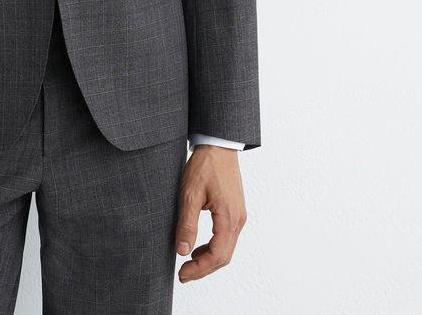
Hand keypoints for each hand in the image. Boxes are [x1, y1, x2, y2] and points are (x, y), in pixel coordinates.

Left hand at [174, 145, 246, 282]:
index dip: (199, 269)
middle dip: (204, 269)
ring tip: (188, 262)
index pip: (217, 255)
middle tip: (183, 274)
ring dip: (209, 260)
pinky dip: (214, 248)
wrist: (218, 146)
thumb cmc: (204, 166)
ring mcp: (239, 216)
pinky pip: (227, 238)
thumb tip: (182, 251)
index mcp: (228, 217)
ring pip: (227, 249)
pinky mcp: (236, 211)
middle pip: (224, 257)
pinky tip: (199, 247)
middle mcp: (238, 219)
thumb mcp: (190, 193)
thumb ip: (187, 224)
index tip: (182, 274)